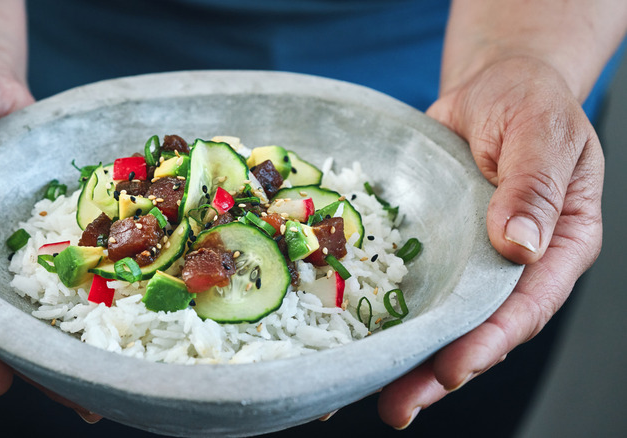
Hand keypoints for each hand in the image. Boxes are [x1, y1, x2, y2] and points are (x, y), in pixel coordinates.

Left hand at [376, 56, 603, 427]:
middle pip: (479, 327)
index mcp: (558, 245)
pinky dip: (386, 312)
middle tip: (399, 405)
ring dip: (407, 356)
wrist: (492, 88)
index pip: (525, 304)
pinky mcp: (434, 247)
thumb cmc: (529, 104)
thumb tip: (520, 244)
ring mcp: (470, 259)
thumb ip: (534, 186)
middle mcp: (513, 264)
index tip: (453, 369)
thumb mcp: (540, 133)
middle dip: (438, 369)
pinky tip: (356, 337)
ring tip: (370, 391)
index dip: (489, 340)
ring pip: (441, 316)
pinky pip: (410, 283)